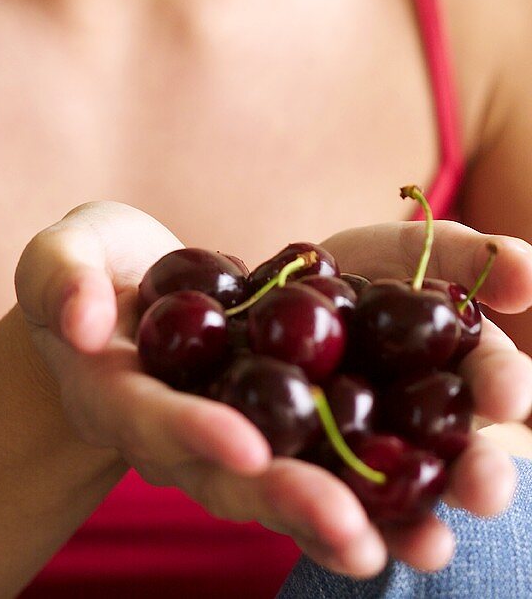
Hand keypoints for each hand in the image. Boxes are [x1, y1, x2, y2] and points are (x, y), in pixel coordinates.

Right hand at [15, 205, 531, 577]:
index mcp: (122, 396)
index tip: (241, 446)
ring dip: (360, 514)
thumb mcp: (62, 257)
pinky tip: (443, 502)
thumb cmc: (89, 268)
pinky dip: (383, 481)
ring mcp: (237, 431)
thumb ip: (63, 281)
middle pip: (236, 478)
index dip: (194, 434)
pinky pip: (332, 454)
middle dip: (293, 504)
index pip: (154, 422)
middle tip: (353, 536)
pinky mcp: (285, 416)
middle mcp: (184, 434)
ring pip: (294, 483)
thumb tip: (83, 318)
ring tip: (425, 543)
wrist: (132, 290)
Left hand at [322, 220, 531, 568]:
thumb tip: (526, 270)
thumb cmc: (372, 268)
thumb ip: (466, 257)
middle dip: (475, 479)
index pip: (493, 383)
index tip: (508, 393)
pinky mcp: (298, 473)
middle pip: (456, 464)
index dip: (504, 387)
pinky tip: (328, 520)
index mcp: (464, 379)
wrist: (289, 288)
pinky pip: (306, 503)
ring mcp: (364, 461)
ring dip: (410, 527)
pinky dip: (315, 515)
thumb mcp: (417, 249)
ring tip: (428, 545)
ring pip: (393, 505)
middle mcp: (424, 435)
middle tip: (486, 490)